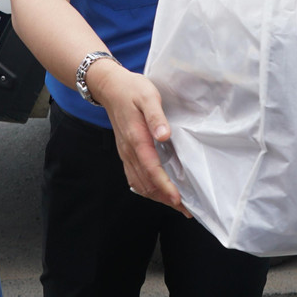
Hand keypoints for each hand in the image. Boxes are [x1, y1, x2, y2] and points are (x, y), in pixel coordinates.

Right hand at [89, 62, 187, 215]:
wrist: (110, 87)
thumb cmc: (132, 89)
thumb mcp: (148, 96)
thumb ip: (156, 116)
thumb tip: (164, 136)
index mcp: (136, 138)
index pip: (152, 170)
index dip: (165, 187)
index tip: (178, 200)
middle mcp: (129, 151)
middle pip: (146, 183)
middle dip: (166, 198)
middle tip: (186, 209)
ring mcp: (126, 153)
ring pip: (140, 183)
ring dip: (157, 196)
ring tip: (176, 204)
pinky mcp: (126, 152)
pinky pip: (134, 177)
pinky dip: (148, 189)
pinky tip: (159, 191)